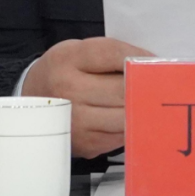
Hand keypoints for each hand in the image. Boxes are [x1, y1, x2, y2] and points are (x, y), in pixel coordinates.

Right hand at [22, 37, 151, 158]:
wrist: (33, 102)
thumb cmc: (64, 71)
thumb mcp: (78, 51)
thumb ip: (110, 54)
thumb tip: (150, 65)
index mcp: (67, 60)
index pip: (113, 54)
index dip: (138, 57)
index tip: (154, 60)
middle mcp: (69, 91)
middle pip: (122, 89)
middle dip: (145, 85)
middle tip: (161, 83)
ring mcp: (77, 122)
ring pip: (126, 116)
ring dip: (142, 108)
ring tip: (152, 101)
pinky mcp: (87, 144)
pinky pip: (122, 135)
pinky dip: (133, 125)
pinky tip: (136, 116)